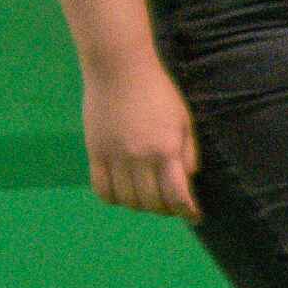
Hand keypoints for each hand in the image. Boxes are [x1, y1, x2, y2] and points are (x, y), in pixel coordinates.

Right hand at [79, 61, 196, 222]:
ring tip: (150, 198)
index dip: (187, 212)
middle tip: (173, 206)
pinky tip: (124, 193)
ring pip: (127, 200)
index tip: (194, 217)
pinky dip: (114, 198)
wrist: (119, 70)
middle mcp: (139, 158)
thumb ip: (188, 152)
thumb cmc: (159, 93)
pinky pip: (101, 189)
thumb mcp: (184, 120)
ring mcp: (114, 157)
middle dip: (166, 210)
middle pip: (151, 203)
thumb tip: (189, 180)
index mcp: (166, 149)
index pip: (177, 195)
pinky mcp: (94, 153)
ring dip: (141, 206)